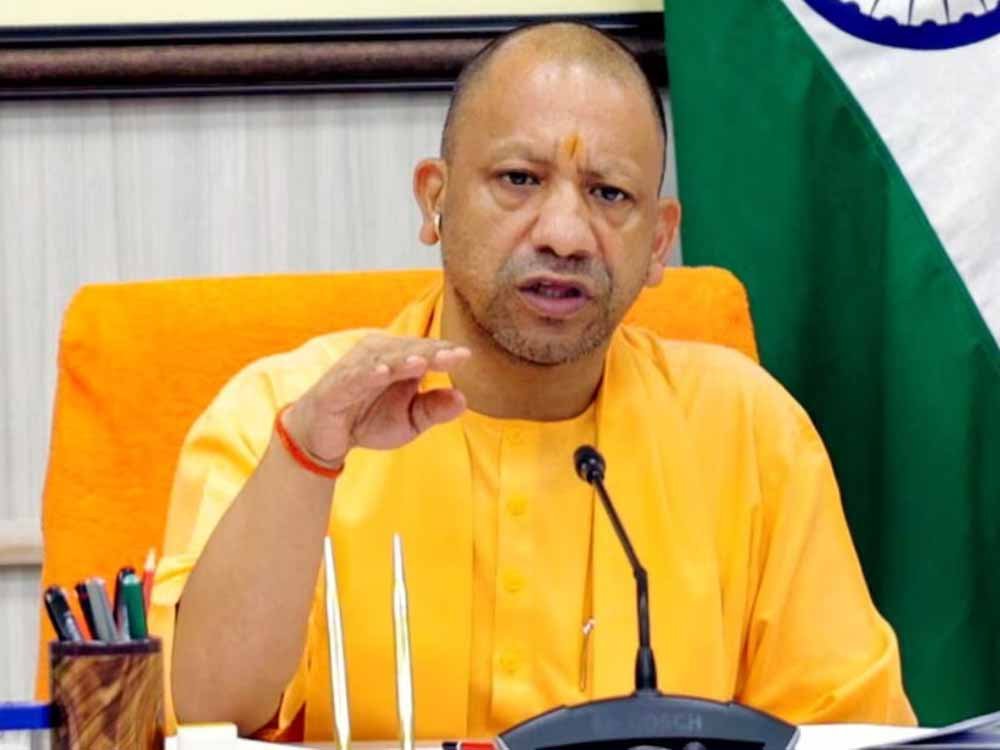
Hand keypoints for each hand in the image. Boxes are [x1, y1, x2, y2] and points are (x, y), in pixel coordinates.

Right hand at [282, 334, 469, 467]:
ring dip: (402, 359)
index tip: (467, 356)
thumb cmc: (368, 420)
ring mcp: (356, 367)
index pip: (426, 351)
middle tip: (453, 355)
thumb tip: (463, 399)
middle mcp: (378, 355)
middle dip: (430, 352)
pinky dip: (368, 373)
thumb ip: (434, 409)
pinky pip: (354, 376)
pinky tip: (383, 372)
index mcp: (399, 358)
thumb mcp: (409, 421)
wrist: (324, 437)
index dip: (445, 353)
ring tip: (422, 362)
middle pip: (409, 350)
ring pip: (384, 359)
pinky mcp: (336, 385)